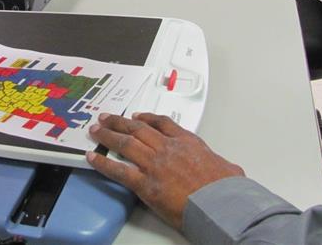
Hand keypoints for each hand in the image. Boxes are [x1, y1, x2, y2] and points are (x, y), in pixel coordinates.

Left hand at [86, 112, 244, 228]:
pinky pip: (119, 170)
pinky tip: (92, 158)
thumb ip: (220, 165)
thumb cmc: (228, 191)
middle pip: (138, 128)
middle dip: (120, 121)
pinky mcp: (146, 184)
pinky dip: (103, 163)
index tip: (137, 116)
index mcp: (187, 142)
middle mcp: (168, 148)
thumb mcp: (228, 169)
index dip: (147, 118)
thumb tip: (228, 171)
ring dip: (107, 135)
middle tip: (107, 117)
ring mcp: (155, 164)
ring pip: (125, 143)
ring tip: (96, 130)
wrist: (222, 206)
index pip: (163, 123)